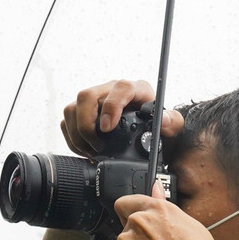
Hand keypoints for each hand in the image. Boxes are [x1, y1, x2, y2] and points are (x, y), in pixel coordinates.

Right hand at [61, 79, 184, 156]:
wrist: (146, 132)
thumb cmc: (157, 126)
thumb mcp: (171, 126)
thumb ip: (172, 123)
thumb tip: (163, 120)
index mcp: (134, 89)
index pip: (120, 88)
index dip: (111, 106)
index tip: (108, 128)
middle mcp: (111, 90)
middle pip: (87, 96)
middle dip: (87, 125)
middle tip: (98, 146)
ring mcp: (94, 101)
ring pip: (72, 108)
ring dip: (77, 134)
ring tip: (92, 151)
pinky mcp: (82, 112)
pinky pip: (67, 121)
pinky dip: (73, 139)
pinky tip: (86, 150)